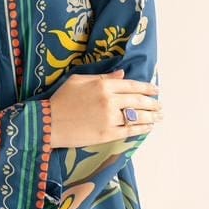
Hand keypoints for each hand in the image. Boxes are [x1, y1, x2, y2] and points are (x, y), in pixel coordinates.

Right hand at [48, 68, 162, 148]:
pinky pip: (130, 130)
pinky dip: (142, 128)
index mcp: (102, 85)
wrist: (49, 123)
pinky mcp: (107, 134)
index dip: (146, 87)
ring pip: (137, 116)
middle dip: (152, 103)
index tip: (156, 89)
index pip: (131, 85)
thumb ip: (102, 77)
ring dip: (151, 116)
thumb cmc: (61, 99)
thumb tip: (122, 74)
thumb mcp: (78, 80)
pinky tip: (148, 127)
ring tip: (159, 116)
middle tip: (160, 105)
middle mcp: (109, 100)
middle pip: (137, 100)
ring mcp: (109, 118)